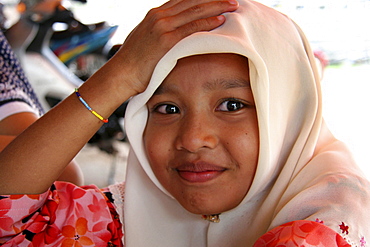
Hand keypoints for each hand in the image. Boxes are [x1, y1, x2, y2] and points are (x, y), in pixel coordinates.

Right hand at [113, 0, 238, 93]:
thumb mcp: (145, 39)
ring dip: (216, 6)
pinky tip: (221, 19)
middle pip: (192, 1)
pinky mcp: (165, 39)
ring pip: (194, 10)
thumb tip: (171, 35)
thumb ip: (159, 32)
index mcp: (155, 14)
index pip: (183, 0)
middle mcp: (159, 15)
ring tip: (233, 5)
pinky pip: (191, 27)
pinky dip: (207, 22)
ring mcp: (162, 26)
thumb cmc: (134, 61)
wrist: (121, 73)